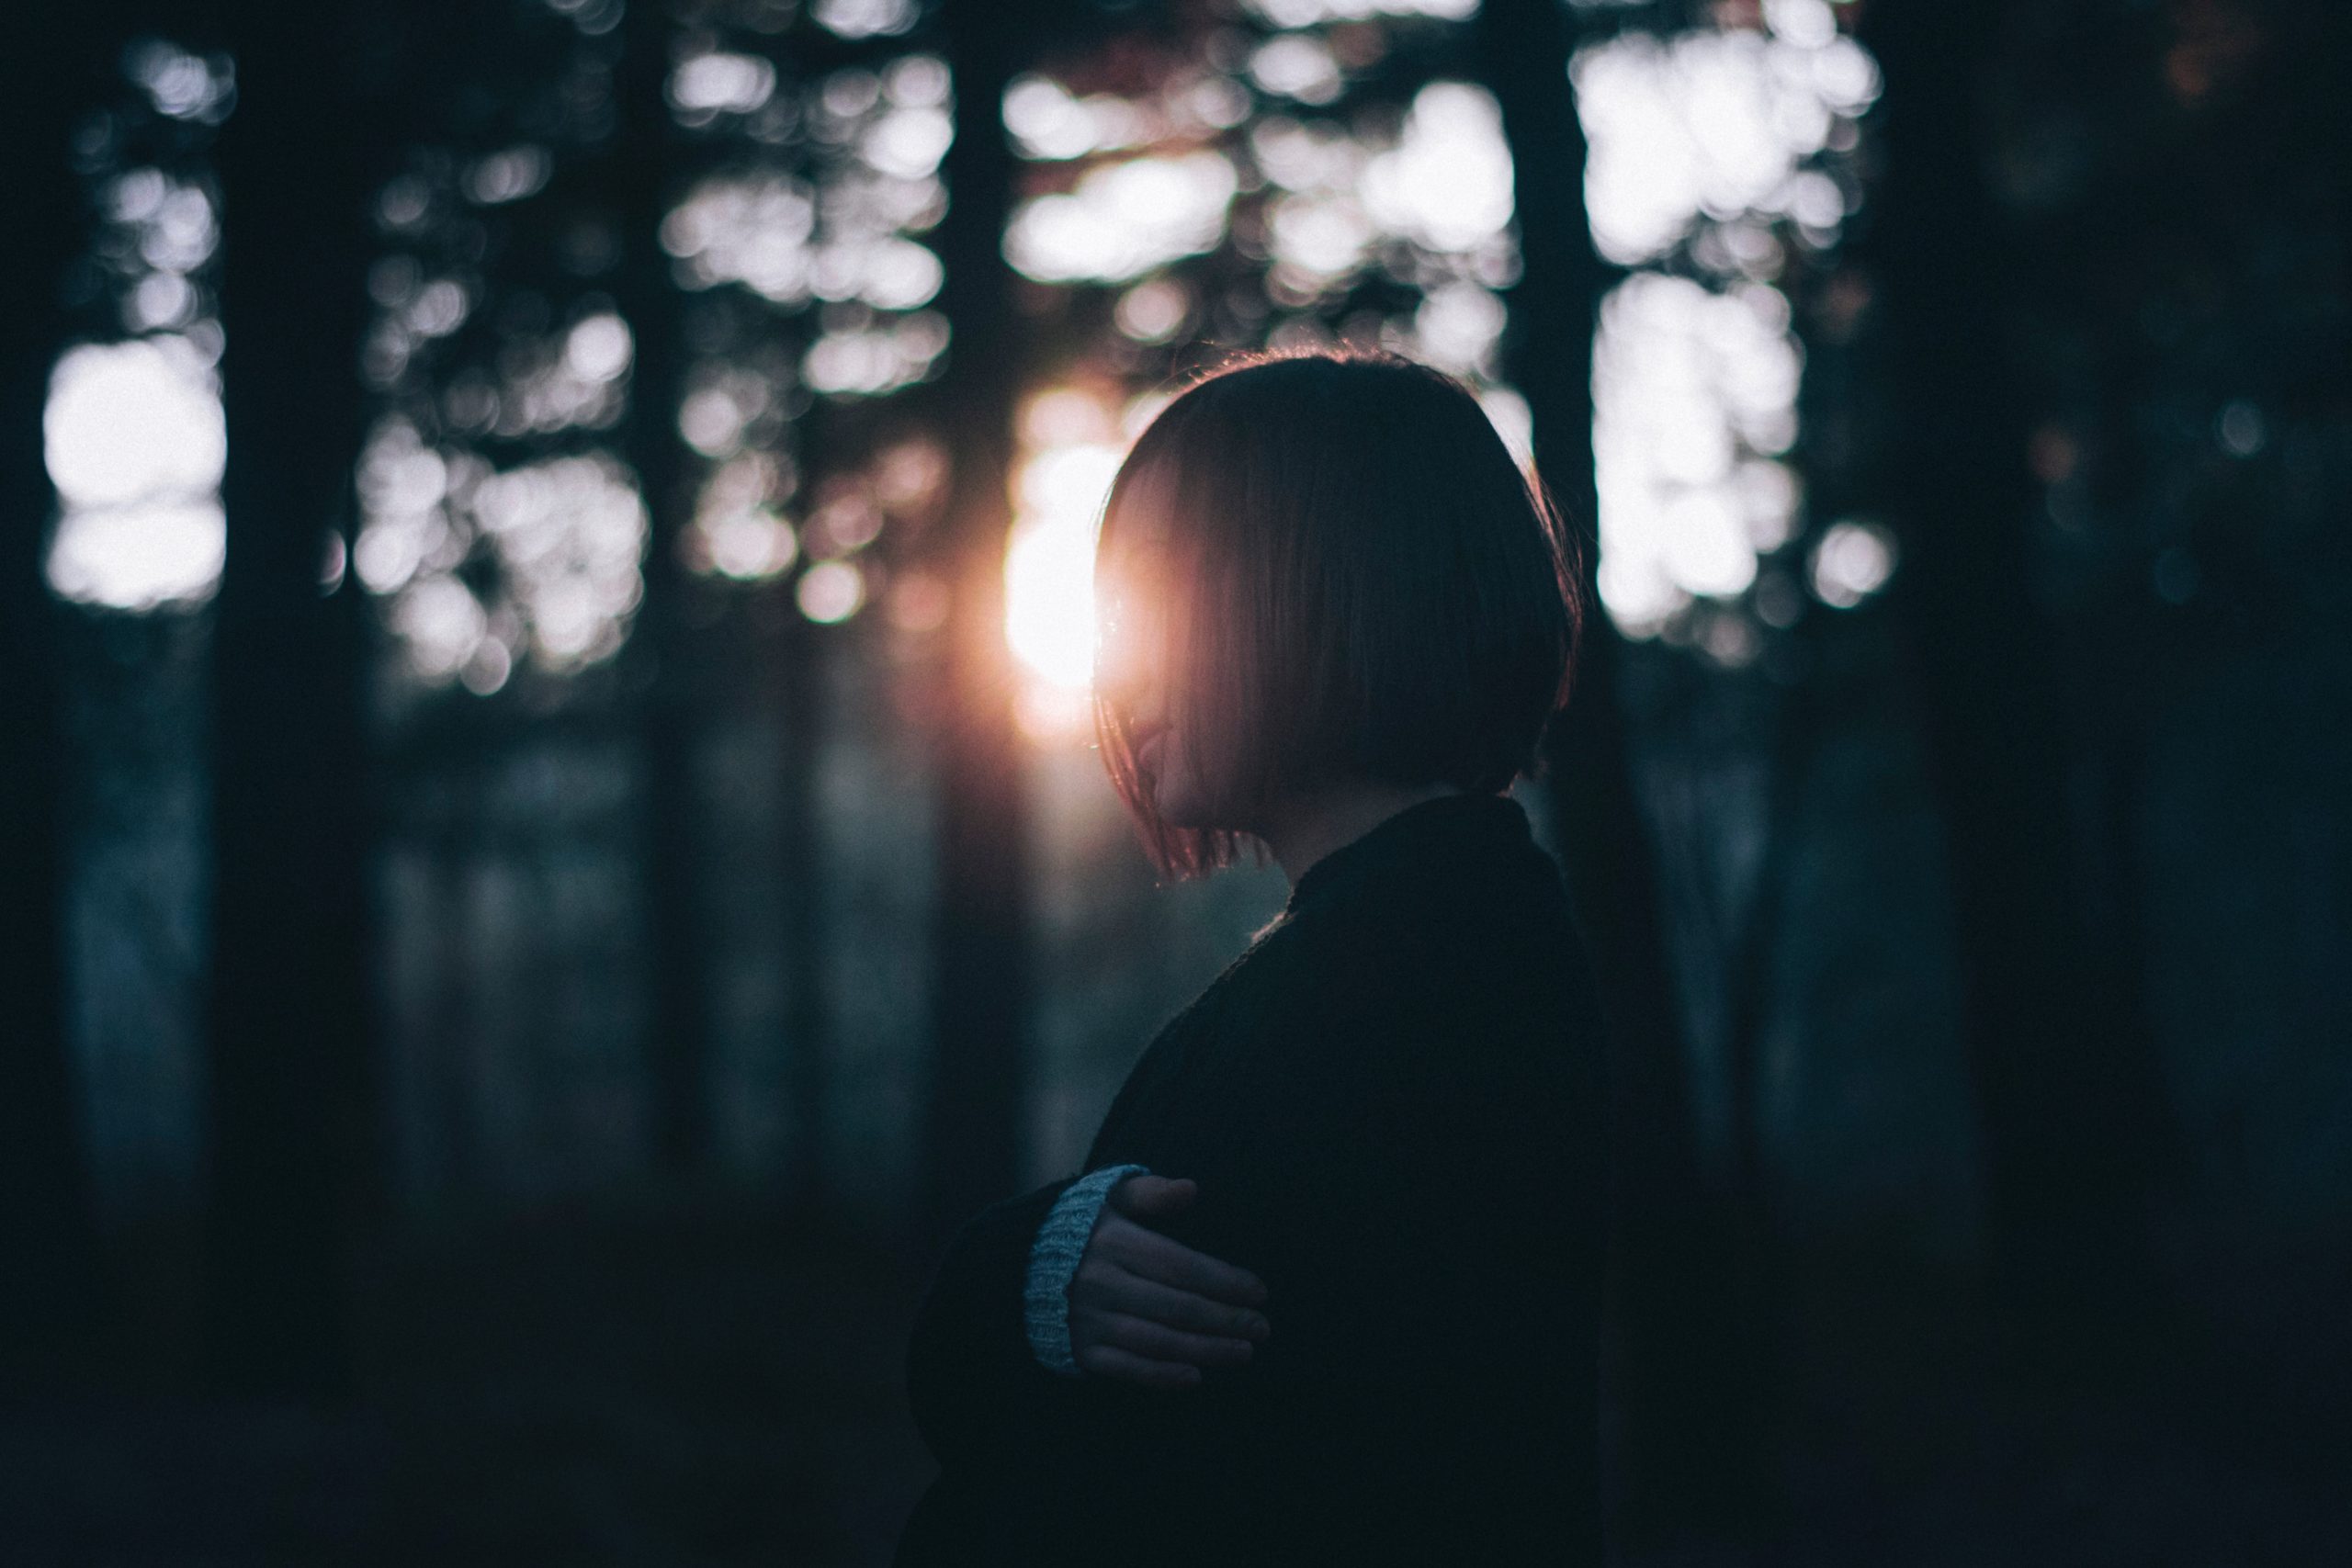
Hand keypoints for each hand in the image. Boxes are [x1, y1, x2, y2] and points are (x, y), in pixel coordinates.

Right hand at [1069, 1174, 1271, 1388]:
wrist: (1018, 1263)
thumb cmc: (1084, 1226)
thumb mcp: (1111, 1197)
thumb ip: (1152, 1192)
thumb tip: (1192, 1189)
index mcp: (1115, 1242)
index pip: (1181, 1265)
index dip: (1224, 1281)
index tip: (1259, 1292)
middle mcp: (1102, 1283)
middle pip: (1177, 1307)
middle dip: (1226, 1320)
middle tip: (1262, 1328)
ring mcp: (1090, 1319)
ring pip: (1158, 1341)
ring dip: (1206, 1350)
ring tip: (1244, 1353)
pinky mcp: (1081, 1349)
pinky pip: (1127, 1368)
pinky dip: (1162, 1375)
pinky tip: (1195, 1376)